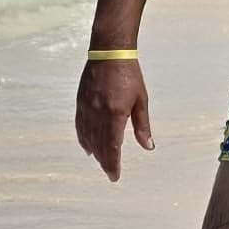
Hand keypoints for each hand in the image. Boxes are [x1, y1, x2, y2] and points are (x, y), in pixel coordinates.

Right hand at [75, 55, 153, 181]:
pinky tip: (87, 147)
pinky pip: (80, 126)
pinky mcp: (80, 102)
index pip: (112, 146)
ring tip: (101, 161)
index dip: (113, 163)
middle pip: (99, 145)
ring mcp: (87, 108)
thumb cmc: (128, 74)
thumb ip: (142, 125)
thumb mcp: (141, 100)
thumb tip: (148, 146)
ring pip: (88, 138)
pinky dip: (83, 139)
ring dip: (95, 152)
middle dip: (105, 161)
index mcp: (115, 114)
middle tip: (110, 172)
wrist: (110, 52)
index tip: (115, 176)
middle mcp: (98, 113)